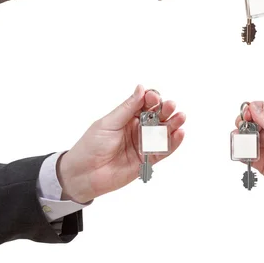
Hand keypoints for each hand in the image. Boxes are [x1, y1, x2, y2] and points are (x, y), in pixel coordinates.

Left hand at [58, 86, 185, 202]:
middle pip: (158, 116)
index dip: (151, 99)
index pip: (145, 103)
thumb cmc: (91, 146)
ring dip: (174, 124)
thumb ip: (128, 108)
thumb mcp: (109, 123)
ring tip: (180, 117)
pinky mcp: (147, 160)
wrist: (83, 174)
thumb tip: (141, 88)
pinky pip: (163, 150)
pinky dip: (173, 142)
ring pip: (163, 132)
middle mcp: (138, 128)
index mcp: (128, 116)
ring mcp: (143, 144)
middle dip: (166, 110)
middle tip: (170, 105)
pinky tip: (179, 133)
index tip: (153, 98)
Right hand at [236, 102, 263, 204]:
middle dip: (243, 124)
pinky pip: (247, 156)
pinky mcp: (262, 162)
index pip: (260, 109)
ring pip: (247, 139)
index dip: (250, 109)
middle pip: (250, 123)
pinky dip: (242, 154)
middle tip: (242, 128)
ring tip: (243, 142)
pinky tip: (244, 153)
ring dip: (241, 139)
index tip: (246, 115)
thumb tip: (252, 107)